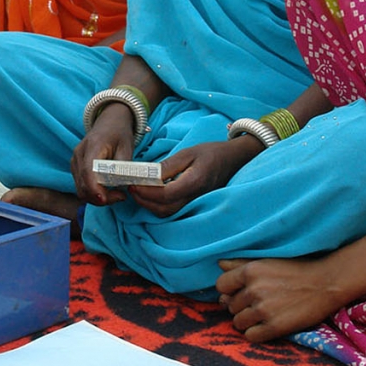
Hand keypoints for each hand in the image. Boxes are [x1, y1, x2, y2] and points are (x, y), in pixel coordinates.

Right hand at [70, 104, 135, 206]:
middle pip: (82, 184)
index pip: (88, 172)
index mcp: (93, 146)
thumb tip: (120, 188)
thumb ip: (122, 168)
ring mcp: (74, 161)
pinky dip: (93, 192)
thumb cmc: (119, 134)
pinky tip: (108, 190)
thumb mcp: (126, 148)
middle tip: (121, 197)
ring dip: (97, 197)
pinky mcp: (75, 167)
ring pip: (80, 189)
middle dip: (100, 197)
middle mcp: (79, 154)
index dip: (94, 189)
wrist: (109, 122)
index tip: (105, 200)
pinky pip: (81, 186)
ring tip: (116, 194)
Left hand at [129, 137, 258, 217]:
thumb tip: (148, 175)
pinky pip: (174, 211)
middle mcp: (195, 197)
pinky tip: (152, 196)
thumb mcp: (188, 153)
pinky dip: (159, 207)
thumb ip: (168, 166)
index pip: (165, 194)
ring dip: (150, 206)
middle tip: (131, 188)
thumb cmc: (211, 153)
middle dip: (144, 201)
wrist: (233, 160)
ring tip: (139, 192)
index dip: (146, 192)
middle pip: (164, 209)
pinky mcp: (194, 204)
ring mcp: (196, 203)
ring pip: (168, 213)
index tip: (133, 183)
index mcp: (194, 182)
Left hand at [216, 255, 347, 342]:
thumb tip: (219, 264)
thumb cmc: (297, 269)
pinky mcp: (274, 327)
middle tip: (257, 304)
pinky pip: (250, 336)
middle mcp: (253, 290)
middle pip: (229, 306)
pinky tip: (267, 326)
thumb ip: (241, 263)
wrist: (326, 283)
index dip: (229, 291)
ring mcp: (263, 310)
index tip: (240, 293)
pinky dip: (256, 333)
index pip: (221, 286)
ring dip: (247, 321)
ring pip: (238, 322)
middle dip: (240, 306)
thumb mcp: (267, 260)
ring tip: (263, 316)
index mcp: (250, 271)